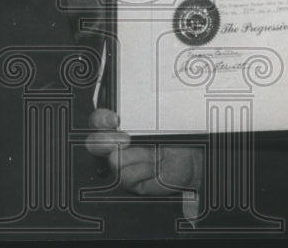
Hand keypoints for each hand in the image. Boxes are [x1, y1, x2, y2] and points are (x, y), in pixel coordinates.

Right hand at [85, 108, 202, 195]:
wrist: (192, 159)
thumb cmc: (178, 135)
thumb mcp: (160, 120)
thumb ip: (143, 114)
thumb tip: (128, 107)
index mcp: (122, 125)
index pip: (99, 120)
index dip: (101, 119)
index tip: (115, 119)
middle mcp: (118, 144)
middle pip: (94, 143)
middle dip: (105, 141)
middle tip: (125, 139)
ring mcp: (122, 163)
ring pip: (114, 160)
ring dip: (139, 155)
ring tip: (156, 153)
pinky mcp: (129, 181)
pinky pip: (127, 176)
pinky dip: (144, 170)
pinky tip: (155, 166)